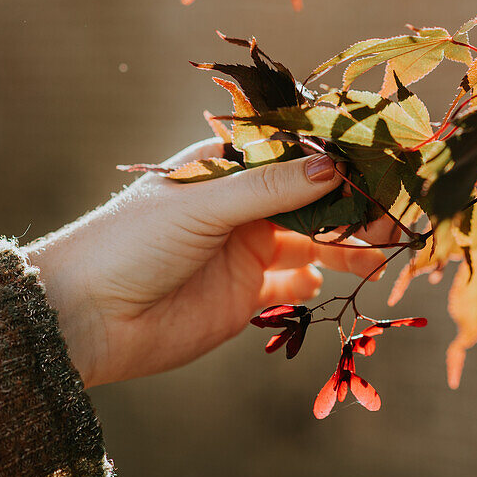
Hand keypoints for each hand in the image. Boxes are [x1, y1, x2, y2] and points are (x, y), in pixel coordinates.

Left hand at [24, 141, 391, 388]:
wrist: (86, 319)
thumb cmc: (132, 243)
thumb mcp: (202, 207)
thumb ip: (269, 190)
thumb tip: (334, 169)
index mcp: (224, 168)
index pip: (292, 156)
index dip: (336, 161)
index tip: (380, 167)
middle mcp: (239, 205)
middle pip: (310, 200)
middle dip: (351, 209)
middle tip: (390, 221)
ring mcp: (243, 250)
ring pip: (311, 241)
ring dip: (345, 246)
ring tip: (379, 256)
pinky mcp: (243, 295)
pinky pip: (293, 281)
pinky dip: (316, 280)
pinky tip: (327, 281)